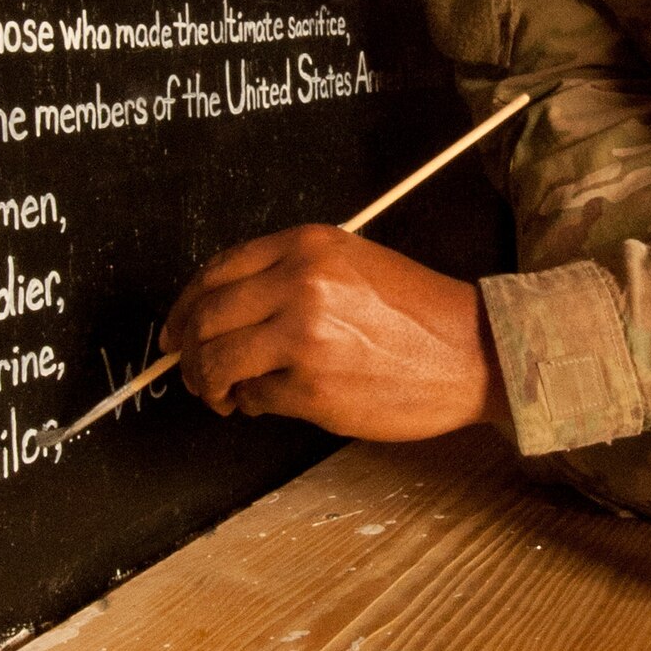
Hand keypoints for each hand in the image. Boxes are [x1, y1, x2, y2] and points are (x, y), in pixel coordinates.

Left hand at [160, 224, 506, 439]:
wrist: (474, 351)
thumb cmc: (418, 313)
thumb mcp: (352, 264)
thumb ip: (288, 276)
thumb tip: (218, 311)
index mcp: (308, 246)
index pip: (216, 272)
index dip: (185, 306)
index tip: (176, 329)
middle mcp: (299, 284)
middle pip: (205, 318)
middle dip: (188, 351)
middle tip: (191, 369)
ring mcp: (303, 337)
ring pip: (216, 362)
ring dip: (208, 384)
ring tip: (224, 393)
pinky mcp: (311, 388)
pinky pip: (254, 398)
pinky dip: (250, 404)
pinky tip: (269, 400)